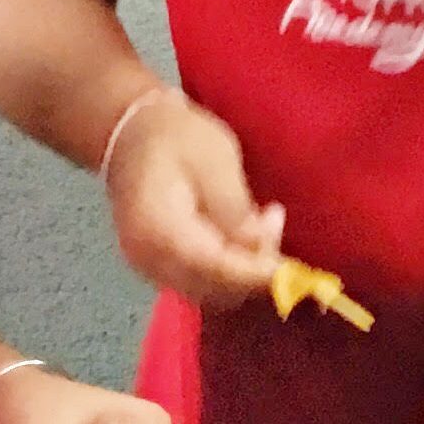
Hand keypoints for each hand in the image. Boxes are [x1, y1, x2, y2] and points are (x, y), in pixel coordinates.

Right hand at [104, 88, 282, 309]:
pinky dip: (232, 268)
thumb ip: (236, 210)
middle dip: (254, 271)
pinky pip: (202, 282)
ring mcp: (150, 267)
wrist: (131, 132)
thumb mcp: (215, 159)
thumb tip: (260, 251)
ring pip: (210, 291)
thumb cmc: (175, 137)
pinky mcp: (160, 267)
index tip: (292, 272)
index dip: (255, 275)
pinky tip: (248, 234)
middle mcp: (148, 258)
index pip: (212, 268)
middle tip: (275, 223)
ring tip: (266, 221)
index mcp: (158, 229)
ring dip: (246, 269)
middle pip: (212, 288)